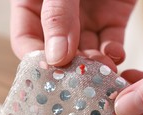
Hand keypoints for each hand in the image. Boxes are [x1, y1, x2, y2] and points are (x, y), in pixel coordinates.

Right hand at [10, 0, 135, 66]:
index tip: (51, 77)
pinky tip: (116, 56)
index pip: (27, 41)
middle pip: (60, 52)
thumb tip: (56, 57)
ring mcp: (86, 18)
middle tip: (83, 80)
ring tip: (103, 71)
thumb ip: (57, 14)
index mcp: (34, 4)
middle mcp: (59, 16)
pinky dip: (115, 53)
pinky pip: (111, 42)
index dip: (37, 61)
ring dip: (95, 65)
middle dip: (72, 68)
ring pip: (88, 52)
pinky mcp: (113, 18)